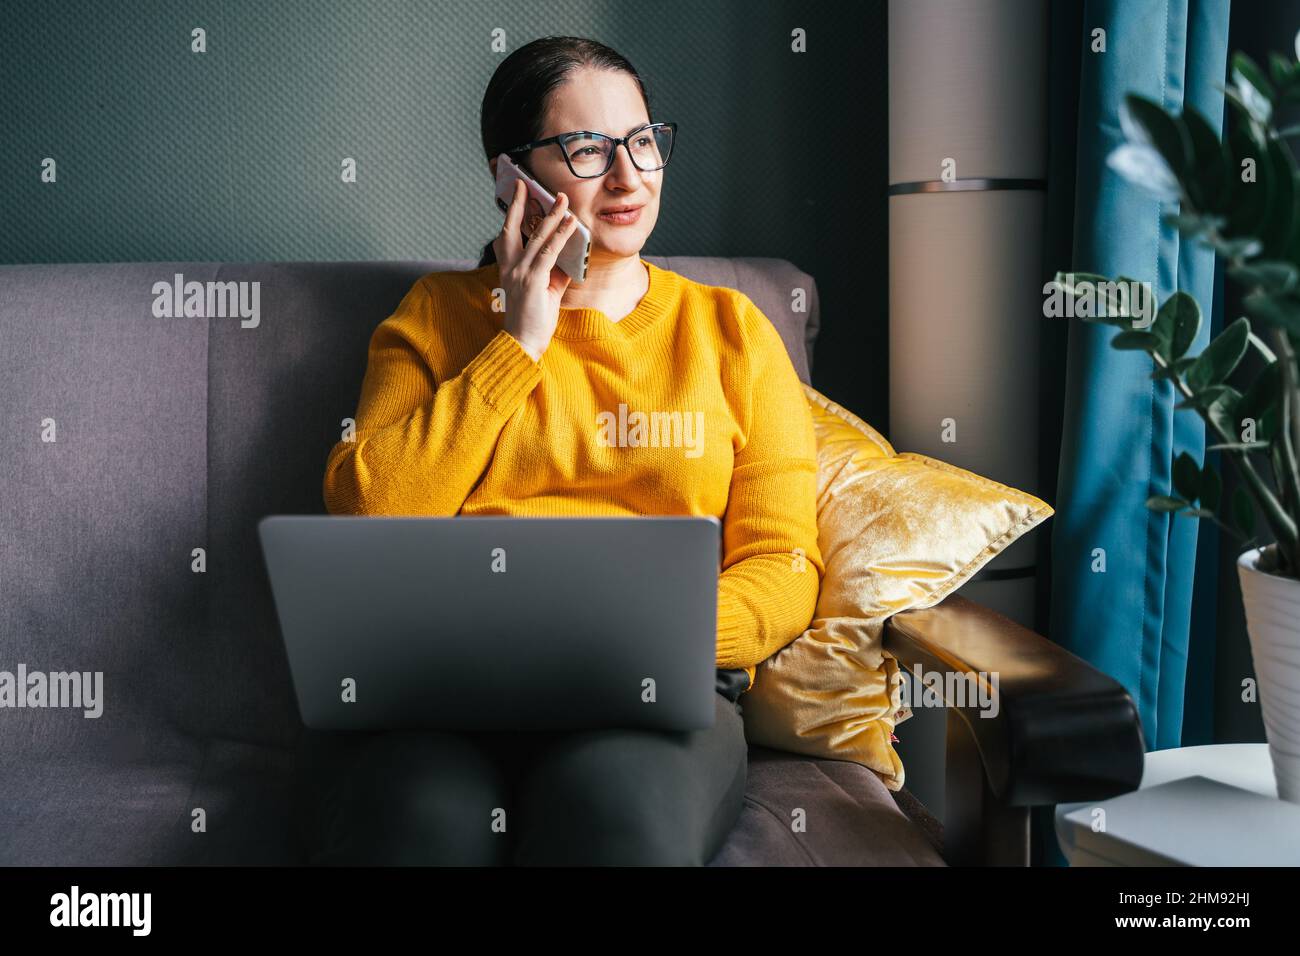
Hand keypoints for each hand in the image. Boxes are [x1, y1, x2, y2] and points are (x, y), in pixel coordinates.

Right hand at [492, 178, 579, 360]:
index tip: (519, 194)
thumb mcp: (545, 290)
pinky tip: (571, 224)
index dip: (512, 213)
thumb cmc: (533, 319)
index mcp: (509, 268)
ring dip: (551, 216)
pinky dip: (561, 236)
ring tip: (562, 200)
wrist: (524, 342)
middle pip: (513, 227)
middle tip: (528, 184)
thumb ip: (554, 272)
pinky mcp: (533, 281)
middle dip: (521, 204)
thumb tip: (568, 256)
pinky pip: (549, 253)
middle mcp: (510, 267)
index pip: (507, 235)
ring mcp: (520, 273)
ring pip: (536, 237)